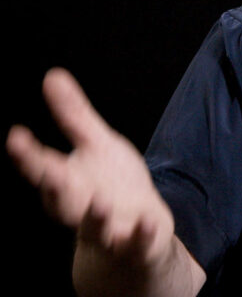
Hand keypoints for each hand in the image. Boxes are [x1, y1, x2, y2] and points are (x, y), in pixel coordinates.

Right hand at [7, 68, 174, 267]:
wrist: (138, 232)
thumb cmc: (112, 183)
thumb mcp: (96, 145)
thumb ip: (73, 116)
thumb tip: (52, 75)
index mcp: (66, 183)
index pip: (41, 168)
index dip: (27, 155)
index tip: (16, 136)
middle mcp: (80, 209)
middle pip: (61, 201)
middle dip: (53, 189)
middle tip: (49, 175)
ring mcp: (107, 230)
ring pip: (96, 228)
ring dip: (97, 217)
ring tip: (101, 202)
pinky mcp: (135, 244)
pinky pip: (137, 242)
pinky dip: (141, 234)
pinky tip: (148, 222)